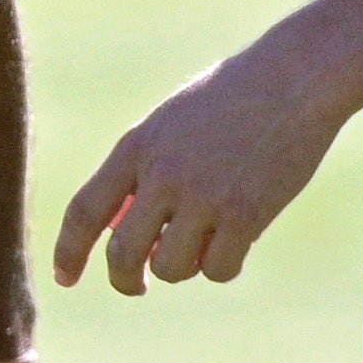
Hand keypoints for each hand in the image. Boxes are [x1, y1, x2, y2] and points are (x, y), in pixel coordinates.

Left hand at [57, 37, 356, 294]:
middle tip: (138, 285)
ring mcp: (204, 196)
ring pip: (171, 268)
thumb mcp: (175, 121)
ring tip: (207, 240)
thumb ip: (147, 171)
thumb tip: (131, 235)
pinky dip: (224, 265)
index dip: (69, 251)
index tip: (66, 278)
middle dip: (125, 281)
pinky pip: (218, 269)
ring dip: (185, 266)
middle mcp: (162, 174)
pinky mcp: (245, 215)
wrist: (296, 77)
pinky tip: (240, 241)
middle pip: (122, 254)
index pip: (85, 210)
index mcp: (137, 145)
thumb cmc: (235, 96)